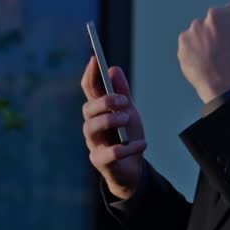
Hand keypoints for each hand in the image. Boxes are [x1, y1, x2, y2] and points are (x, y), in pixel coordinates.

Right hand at [81, 57, 147, 199]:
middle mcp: (92, 127)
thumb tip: (113, 69)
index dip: (89, 75)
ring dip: (110, 120)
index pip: (88, 90)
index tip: (95, 59)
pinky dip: (128, 147)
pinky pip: (109, 153)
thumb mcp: (129, 112)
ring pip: (91, 128)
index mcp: (98, 112)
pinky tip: (141, 144)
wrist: (133, 170)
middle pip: (88, 109)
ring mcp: (94, 145)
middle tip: (124, 101)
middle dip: (105, 102)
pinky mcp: (100, 162)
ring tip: (129, 118)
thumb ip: (122, 93)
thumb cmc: (127, 137)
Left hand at [177, 2, 229, 103]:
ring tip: (213, 60)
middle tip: (222, 51)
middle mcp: (215, 14)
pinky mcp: (184, 40)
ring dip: (203, 41)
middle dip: (216, 32)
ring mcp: (197, 27)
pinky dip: (193, 52)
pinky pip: (188, 44)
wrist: (228, 84)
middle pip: (214, 21)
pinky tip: (203, 63)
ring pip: (199, 32)